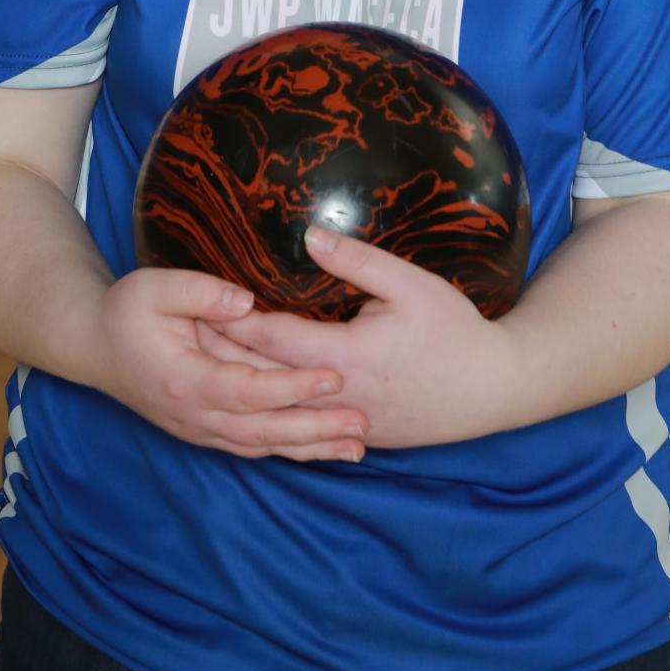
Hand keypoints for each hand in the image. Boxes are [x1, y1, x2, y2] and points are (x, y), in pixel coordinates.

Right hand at [94, 266, 371, 462]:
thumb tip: (244, 301)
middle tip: (362, 423)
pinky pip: (254, 446)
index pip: (246, 390)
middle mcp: (194, 415)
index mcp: (184, 379)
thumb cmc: (126, 311)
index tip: (334, 376)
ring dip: (310, 448)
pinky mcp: (207, 430)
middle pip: (262, 431)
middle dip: (314, 430)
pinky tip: (325, 448)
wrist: (94, 346)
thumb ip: (200, 292)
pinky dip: (291, 450)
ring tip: (357, 446)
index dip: (291, 386)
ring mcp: (200, 428)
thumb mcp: (154, 287)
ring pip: (262, 447)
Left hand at [194, 226, 519, 449]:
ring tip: (200, 368)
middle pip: (262, 381)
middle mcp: (335, 397)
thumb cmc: (454, 331)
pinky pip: (301, 429)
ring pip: (276, 411)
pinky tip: (247, 402)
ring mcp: (344, 423)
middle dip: (220, 358)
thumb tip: (309, 235)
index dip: (230, 323)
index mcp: (344, 357)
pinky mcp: (355, 435)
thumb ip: (357, 261)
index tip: (193, 305)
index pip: (270, 341)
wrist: (492, 391)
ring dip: (238, 389)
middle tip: (177, 337)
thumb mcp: (411, 285)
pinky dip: (269, 414)